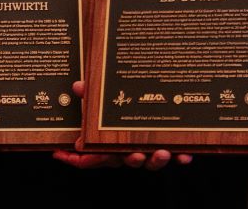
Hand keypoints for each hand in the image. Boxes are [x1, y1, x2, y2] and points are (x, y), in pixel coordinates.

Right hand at [52, 81, 190, 169]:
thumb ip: (92, 95)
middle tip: (136, 154)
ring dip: (156, 161)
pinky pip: (173, 158)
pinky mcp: (166, 149)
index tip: (62, 153)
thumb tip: (78, 85)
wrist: (153, 101)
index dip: (74, 157)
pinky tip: (185, 156)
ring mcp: (146, 151)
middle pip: (124, 160)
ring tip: (162, 152)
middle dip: (131, 159)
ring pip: (149, 162)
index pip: (88, 155)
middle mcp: (125, 150)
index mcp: (107, 142)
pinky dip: (180, 158)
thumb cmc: (119, 105)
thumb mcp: (104, 100)